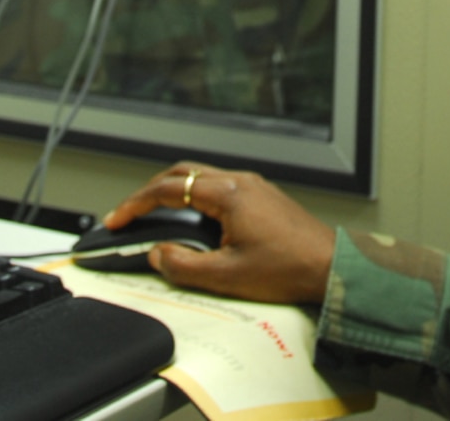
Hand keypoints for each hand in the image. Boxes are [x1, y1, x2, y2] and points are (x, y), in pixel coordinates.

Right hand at [104, 161, 336, 303]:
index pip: (168, 189)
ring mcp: (254, 186)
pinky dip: (197, 199)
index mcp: (229, 193)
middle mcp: (241, 181)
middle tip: (132, 214)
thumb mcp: (226, 276)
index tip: (118, 219)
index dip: (136, 204)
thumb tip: (159, 255)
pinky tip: (195, 223)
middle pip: (183, 173)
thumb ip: (184, 266)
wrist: (332, 267)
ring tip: (158, 218)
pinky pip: (221, 187)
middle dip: (151, 192)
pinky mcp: (264, 197)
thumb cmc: (290, 268)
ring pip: (202, 178)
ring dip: (176, 193)